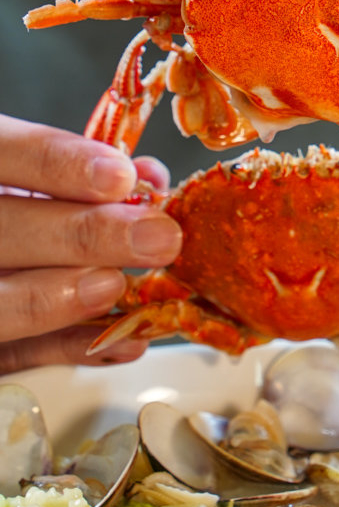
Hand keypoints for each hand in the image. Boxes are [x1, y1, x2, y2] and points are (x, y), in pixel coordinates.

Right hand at [0, 115, 182, 371]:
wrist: (4, 261)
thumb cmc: (25, 211)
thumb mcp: (40, 177)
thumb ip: (86, 174)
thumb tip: (147, 179)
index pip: (10, 153)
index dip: (64, 165)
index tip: (122, 177)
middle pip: (9, 228)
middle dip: (88, 234)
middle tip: (157, 238)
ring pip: (1, 298)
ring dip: (66, 294)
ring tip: (120, 286)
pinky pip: (18, 353)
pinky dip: (72, 348)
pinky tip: (123, 341)